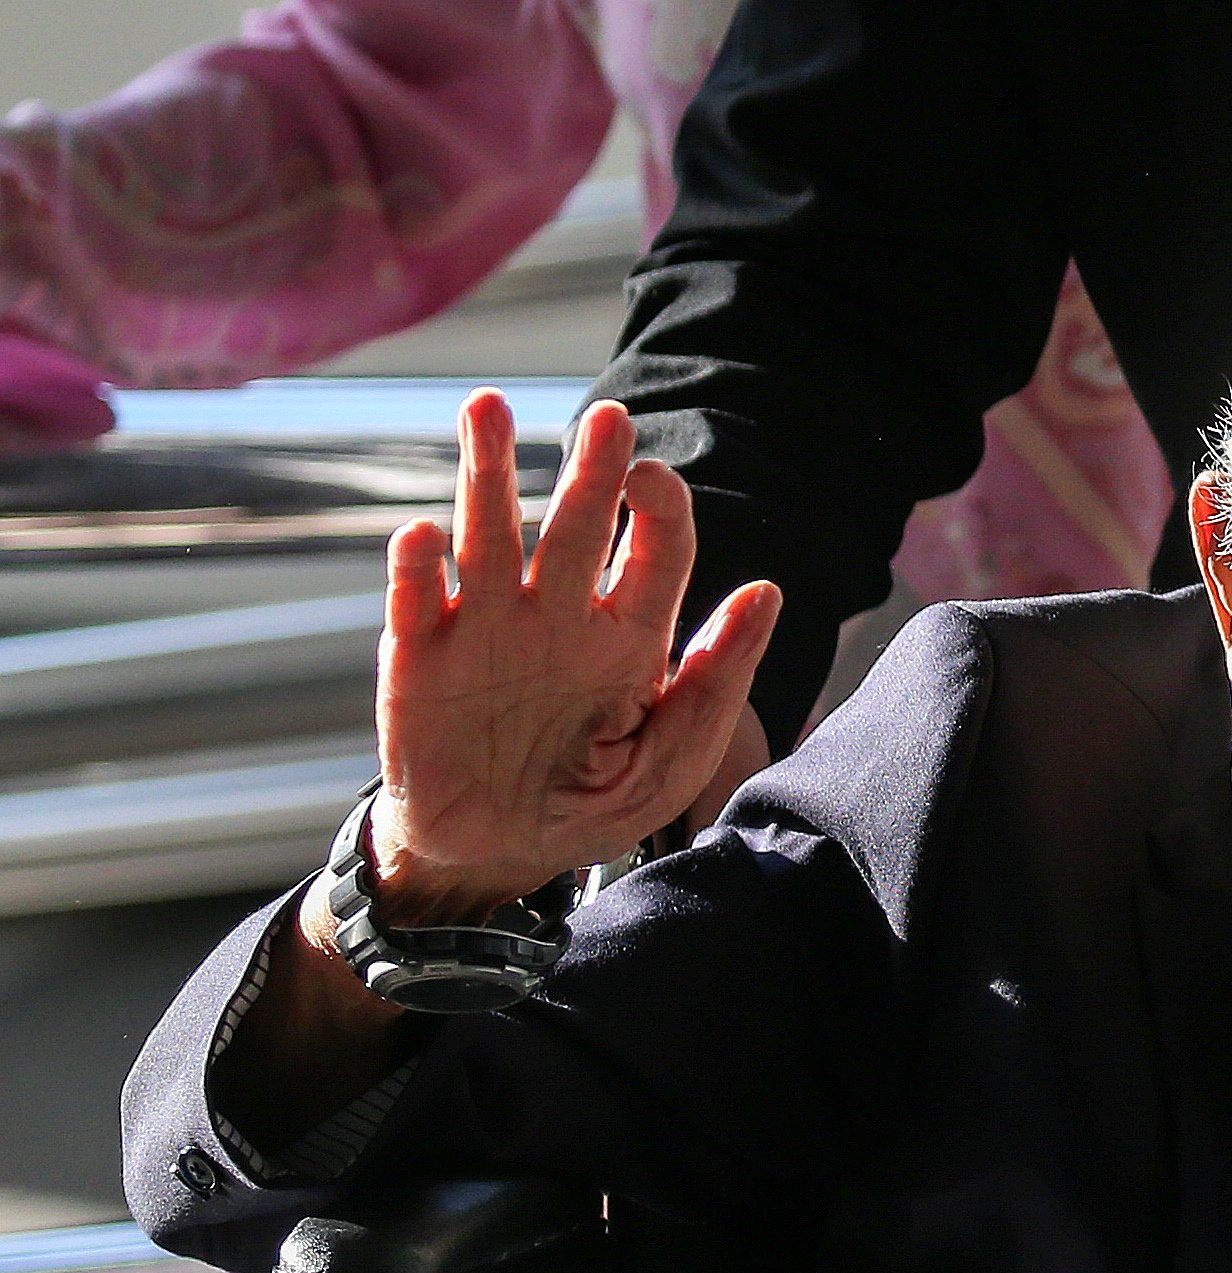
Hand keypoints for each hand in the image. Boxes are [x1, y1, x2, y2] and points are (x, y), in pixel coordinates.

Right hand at [370, 389, 779, 920]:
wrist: (495, 856)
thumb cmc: (591, 805)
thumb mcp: (672, 761)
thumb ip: (719, 682)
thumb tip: (766, 592)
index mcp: (628, 635)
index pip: (655, 552)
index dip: (658, 509)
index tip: (654, 480)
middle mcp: (558, 614)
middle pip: (576, 524)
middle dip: (591, 471)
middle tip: (607, 421)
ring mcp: (486, 627)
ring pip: (487, 533)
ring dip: (485, 472)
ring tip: (487, 410)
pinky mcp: (419, 656)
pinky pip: (417, 600)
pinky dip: (417, 567)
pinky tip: (425, 536)